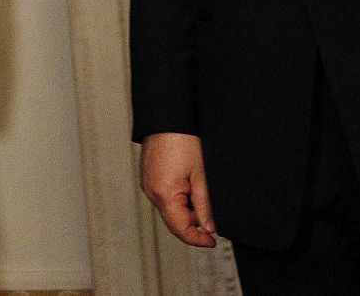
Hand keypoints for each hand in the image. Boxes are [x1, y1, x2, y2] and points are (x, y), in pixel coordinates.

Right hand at [140, 132, 216, 247]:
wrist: (167, 118)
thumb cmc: (182, 140)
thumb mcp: (200, 176)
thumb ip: (204, 205)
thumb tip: (208, 226)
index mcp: (164, 194)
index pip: (180, 229)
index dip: (197, 239)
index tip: (211, 241)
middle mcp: (151, 192)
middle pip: (173, 221)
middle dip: (193, 224)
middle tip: (211, 219)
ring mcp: (148, 184)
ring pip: (169, 209)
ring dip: (185, 211)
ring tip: (200, 195)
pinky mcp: (148, 177)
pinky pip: (163, 197)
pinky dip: (177, 199)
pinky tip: (189, 187)